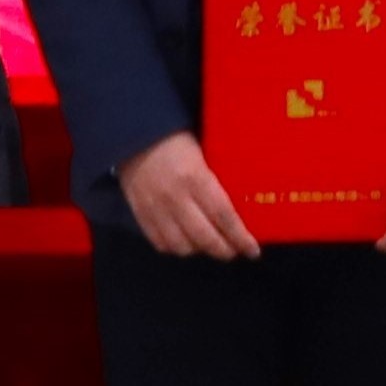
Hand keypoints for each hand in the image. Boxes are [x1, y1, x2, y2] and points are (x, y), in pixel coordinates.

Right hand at [115, 131, 262, 258]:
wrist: (133, 135)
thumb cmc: (176, 139)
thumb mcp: (203, 151)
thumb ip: (217, 177)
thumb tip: (242, 199)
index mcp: (195, 177)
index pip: (223, 216)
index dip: (240, 237)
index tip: (253, 250)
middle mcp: (176, 198)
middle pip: (205, 237)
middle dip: (224, 250)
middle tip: (235, 251)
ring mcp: (155, 209)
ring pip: (182, 246)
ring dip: (200, 250)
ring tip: (210, 245)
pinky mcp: (140, 215)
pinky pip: (160, 243)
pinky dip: (176, 248)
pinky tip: (186, 242)